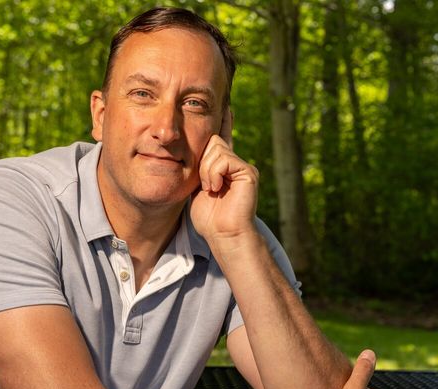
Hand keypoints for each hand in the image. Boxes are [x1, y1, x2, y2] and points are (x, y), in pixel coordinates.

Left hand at [190, 107, 259, 242]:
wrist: (223, 234)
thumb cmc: (209, 217)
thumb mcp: (196, 187)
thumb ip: (197, 168)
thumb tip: (189, 149)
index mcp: (223, 166)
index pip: (221, 137)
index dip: (223, 121)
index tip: (225, 104)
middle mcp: (236, 163)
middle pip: (212, 140)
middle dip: (201, 161)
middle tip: (205, 185)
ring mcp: (243, 167)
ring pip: (216, 149)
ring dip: (206, 171)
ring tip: (211, 189)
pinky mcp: (248, 172)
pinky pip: (224, 159)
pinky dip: (214, 174)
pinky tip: (216, 189)